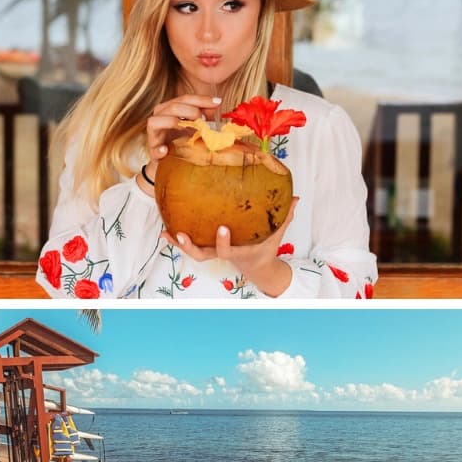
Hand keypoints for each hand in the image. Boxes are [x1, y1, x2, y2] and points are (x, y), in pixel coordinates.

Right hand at [145, 94, 222, 168]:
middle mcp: (159, 116)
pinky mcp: (152, 150)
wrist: (169, 160)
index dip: (201, 99)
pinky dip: (159, 150)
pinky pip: (153, 148)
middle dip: (190, 110)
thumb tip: (217, 104)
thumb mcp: (194, 124)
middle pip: (173, 107)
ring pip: (156, 121)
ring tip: (189, 129)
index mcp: (170, 108)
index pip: (185, 99)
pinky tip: (166, 151)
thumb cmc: (181, 139)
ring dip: (173, 122)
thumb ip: (203, 114)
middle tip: (204, 119)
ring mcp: (153, 133)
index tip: (218, 102)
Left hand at [163, 198, 298, 296]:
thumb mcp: (276, 232)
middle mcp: (221, 253)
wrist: (256, 264)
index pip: (227, 250)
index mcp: (237, 250)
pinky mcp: (205, 246)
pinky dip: (176, 238)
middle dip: (191, 246)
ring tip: (169, 232)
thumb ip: (284, 216)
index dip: (223, 242)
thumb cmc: (265, 246)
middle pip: (202, 255)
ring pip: (192, 251)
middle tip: (184, 234)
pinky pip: (189, 242)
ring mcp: (211, 251)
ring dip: (179, 243)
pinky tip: (166, 229)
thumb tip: (295, 197)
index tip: (221, 228)